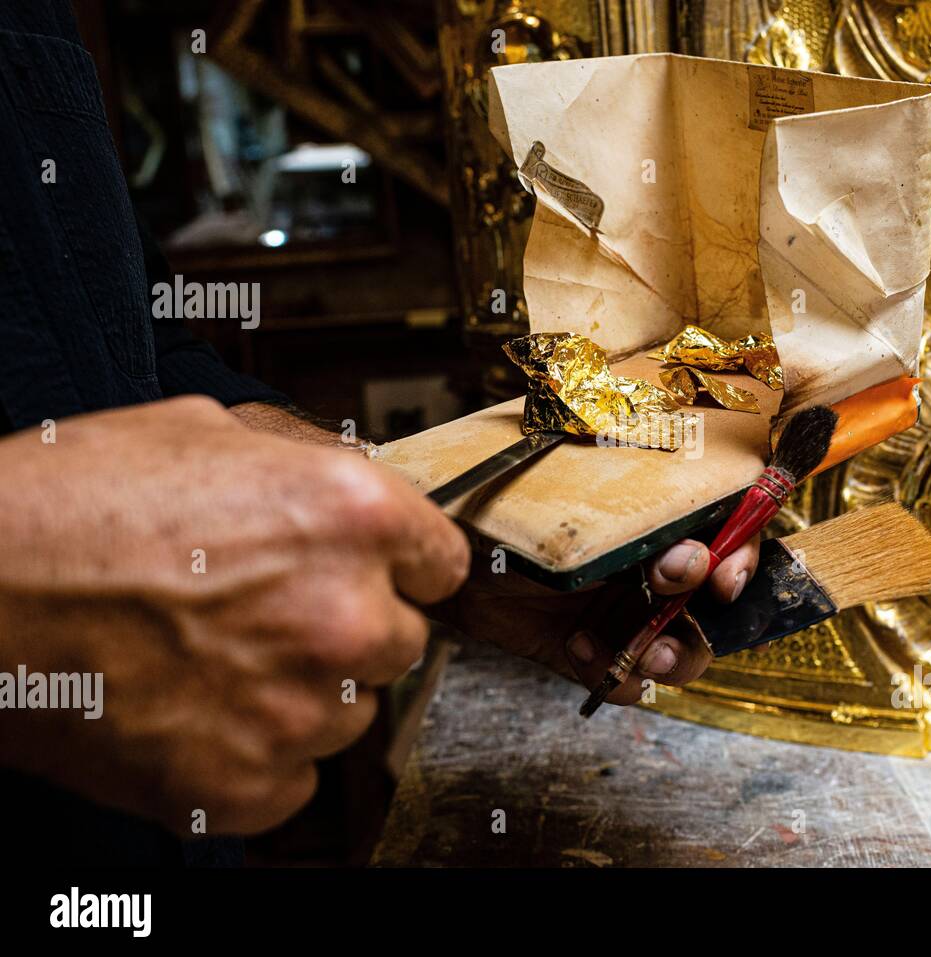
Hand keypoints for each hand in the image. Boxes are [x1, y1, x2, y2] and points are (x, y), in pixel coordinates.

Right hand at [0, 397, 468, 834]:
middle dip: (350, 627)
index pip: (443, 563)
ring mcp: (298, 711)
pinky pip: (294, 780)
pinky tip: (199, 711)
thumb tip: (350, 489)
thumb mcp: (204, 432)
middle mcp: (343, 615)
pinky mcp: (244, 785)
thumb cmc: (67, 507)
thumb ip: (305, 465)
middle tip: (270, 614)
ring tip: (216, 659)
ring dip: (303, 692)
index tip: (382, 575)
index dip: (405, 566)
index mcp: (350, 517)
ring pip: (350, 713)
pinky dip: (257, 756)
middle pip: (402, 641)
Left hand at [434, 534, 759, 707]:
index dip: (742, 554)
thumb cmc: (501, 504)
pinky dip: (614, 675)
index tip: (723, 574)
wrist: (440, 552)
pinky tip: (579, 649)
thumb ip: (628, 514)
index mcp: (656, 512)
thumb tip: (683, 540)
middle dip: (708, 613)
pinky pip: (627, 680)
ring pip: (682, 649)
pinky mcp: (592, 653)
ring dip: (675, 655)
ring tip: (646, 652)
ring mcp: (623, 612)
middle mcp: (648, 565)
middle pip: (716, 601)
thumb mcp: (570, 497)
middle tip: (679, 603)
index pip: (727, 528)